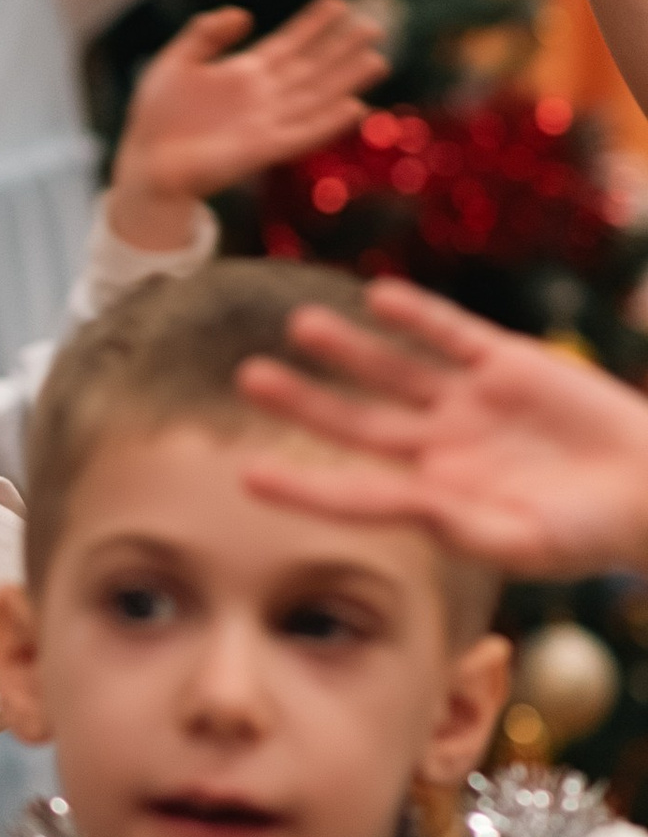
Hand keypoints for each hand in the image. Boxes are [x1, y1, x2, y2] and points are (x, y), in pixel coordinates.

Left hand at [107, 0, 387, 244]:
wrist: (145, 160)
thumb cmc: (157, 114)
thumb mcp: (176, 61)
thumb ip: (206, 33)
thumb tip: (245, 15)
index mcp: (245, 74)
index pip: (288, 44)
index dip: (313, 25)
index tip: (338, 2)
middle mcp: (263, 97)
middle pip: (312, 68)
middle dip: (342, 48)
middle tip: (375, 25)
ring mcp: (266, 124)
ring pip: (316, 98)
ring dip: (346, 81)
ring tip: (377, 60)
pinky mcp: (262, 151)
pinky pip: (302, 135)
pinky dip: (328, 123)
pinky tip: (354, 108)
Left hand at [236, 280, 647, 573]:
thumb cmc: (589, 533)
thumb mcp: (520, 540)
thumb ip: (458, 523)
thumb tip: (403, 505)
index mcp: (437, 499)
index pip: (355, 491)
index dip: (302, 486)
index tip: (246, 475)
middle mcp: (442, 448)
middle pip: (358, 421)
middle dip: (306, 400)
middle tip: (249, 377)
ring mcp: (470, 403)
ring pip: (395, 370)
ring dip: (349, 348)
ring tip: (301, 325)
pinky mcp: (508, 364)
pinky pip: (451, 334)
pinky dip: (417, 315)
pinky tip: (378, 296)